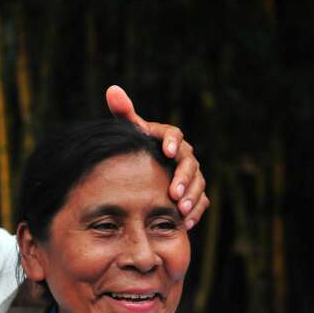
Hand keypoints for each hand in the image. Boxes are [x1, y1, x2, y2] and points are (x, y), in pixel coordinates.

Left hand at [106, 85, 208, 228]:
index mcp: (168, 138)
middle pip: (189, 163)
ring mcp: (192, 175)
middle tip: (173, 193)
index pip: (174, 135)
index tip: (167, 151)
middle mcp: (184, 155)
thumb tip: (112, 89)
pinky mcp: (195, 193)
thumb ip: (123, 112)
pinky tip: (185, 223)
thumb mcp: (129, 132)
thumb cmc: (136, 148)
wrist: (144, 172)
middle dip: (183, 178)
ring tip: (181, 210)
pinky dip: (195, 212)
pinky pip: (202, 202)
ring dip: (191, 197)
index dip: (173, 142)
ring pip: (198, 184)